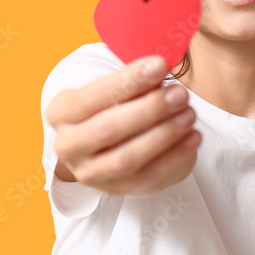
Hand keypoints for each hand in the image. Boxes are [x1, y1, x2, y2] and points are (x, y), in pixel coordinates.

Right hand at [46, 56, 200, 195]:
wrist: (114, 143)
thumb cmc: (116, 104)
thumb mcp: (116, 88)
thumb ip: (133, 80)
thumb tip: (160, 68)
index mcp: (60, 112)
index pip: (90, 97)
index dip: (127, 81)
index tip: (159, 65)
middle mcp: (68, 145)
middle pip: (107, 129)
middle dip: (148, 110)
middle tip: (180, 93)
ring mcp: (89, 172)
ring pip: (126, 158)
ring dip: (162, 135)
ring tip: (190, 114)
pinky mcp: (116, 189)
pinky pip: (148, 176)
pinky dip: (174, 156)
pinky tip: (193, 137)